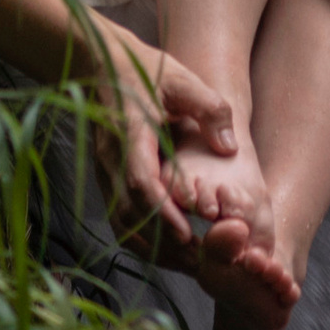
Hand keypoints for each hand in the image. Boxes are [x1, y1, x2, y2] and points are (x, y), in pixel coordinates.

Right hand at [81, 23, 235, 247]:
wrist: (101, 66)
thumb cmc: (146, 71)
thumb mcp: (183, 80)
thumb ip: (209, 108)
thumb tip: (229, 147)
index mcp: (131, 134)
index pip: (141, 182)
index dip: (162, 212)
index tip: (187, 235)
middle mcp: (112, 160)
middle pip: (130, 214)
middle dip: (163, 242)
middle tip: (200, 262)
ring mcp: (105, 173)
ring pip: (123, 223)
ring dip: (153, 247)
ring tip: (191, 262)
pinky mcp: (107, 181)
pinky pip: (121, 219)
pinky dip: (143, 239)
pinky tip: (171, 248)